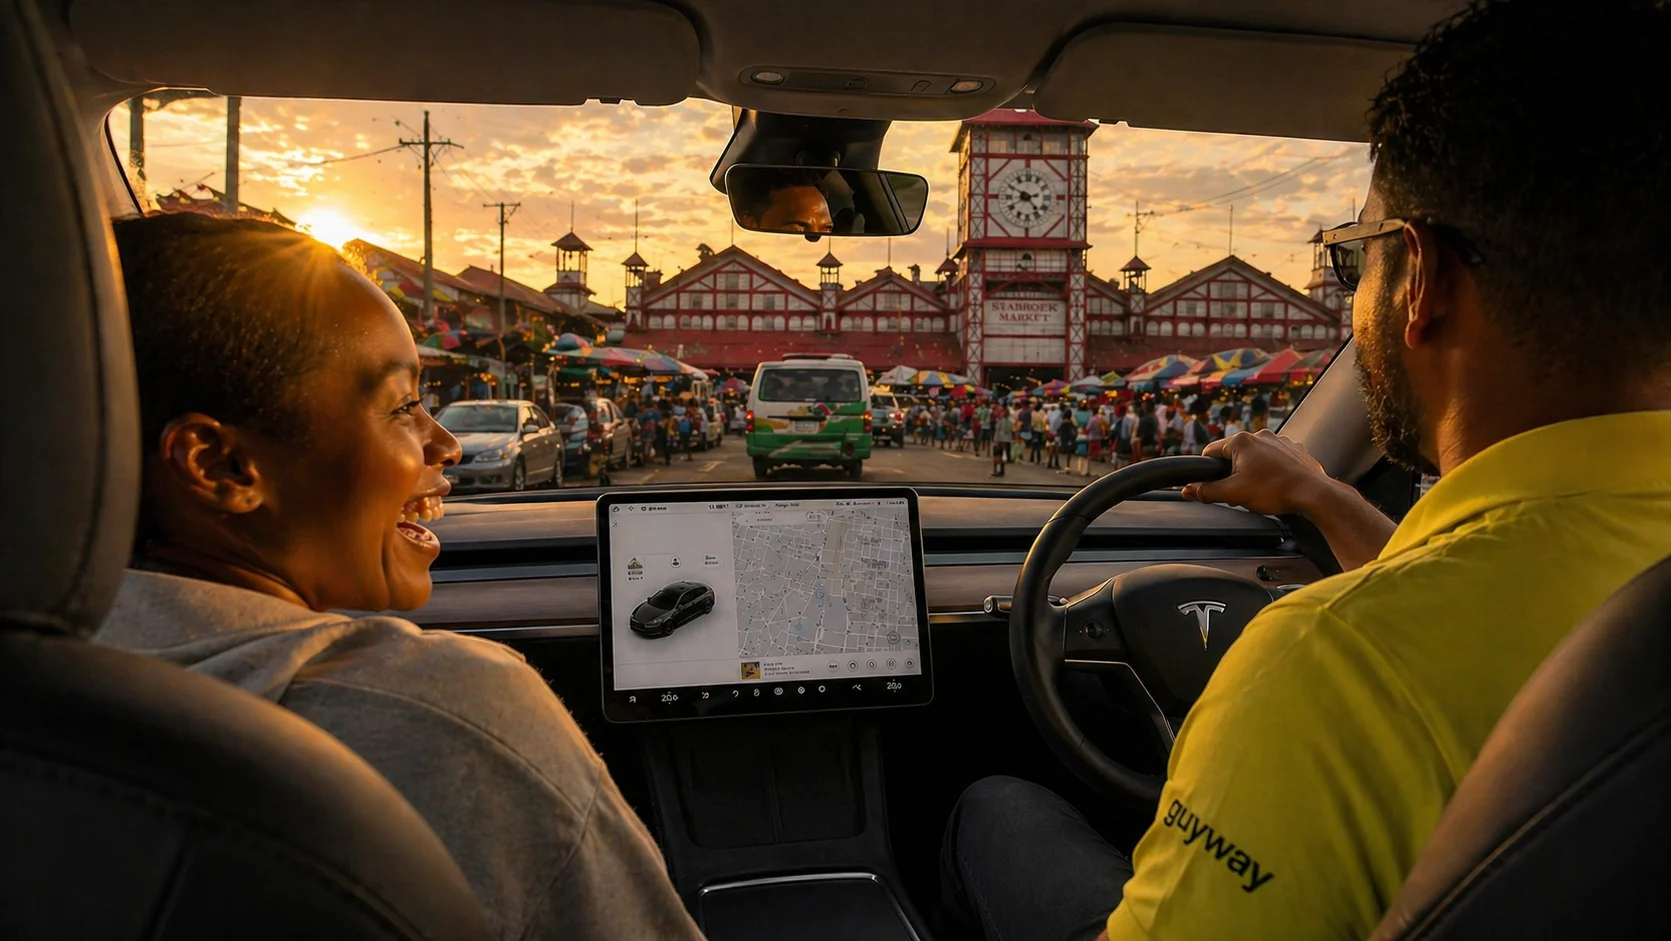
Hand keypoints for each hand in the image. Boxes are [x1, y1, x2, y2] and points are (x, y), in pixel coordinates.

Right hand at [1181, 430, 1332, 516]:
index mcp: (1241, 442)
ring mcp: (1280, 441)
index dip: (1208, 470)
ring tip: (1262, 490)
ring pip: (1256, 457)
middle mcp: (1261, 435)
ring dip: (1254, 471)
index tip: (1212, 483)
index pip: (1211, 452)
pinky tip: (1278, 485)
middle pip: (1235, 455)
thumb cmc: (1275, 491)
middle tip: (1241, 492)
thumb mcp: (1234, 494)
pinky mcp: (1295, 450)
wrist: (1313, 494)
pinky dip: (1273, 470)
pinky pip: (1276, 459)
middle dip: (1234, 473)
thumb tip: (1188, 490)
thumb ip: (1207, 491)